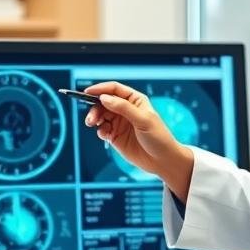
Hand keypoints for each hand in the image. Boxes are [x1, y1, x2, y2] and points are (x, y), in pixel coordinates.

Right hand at [82, 81, 193, 199]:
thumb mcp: (143, 120)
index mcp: (135, 100)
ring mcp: (120, 123)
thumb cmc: (158, 137)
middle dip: (95, 108)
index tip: (87, 92)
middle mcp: (125, 109)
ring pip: (101, 115)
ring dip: (94, 118)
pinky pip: (102, 129)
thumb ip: (123, 108)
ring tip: (92, 124)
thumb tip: (104, 98)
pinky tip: (104, 135)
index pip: (114, 89)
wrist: (162, 161)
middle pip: (104, 102)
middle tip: (91, 118)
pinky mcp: (115, 136)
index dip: (100, 89)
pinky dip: (100, 130)